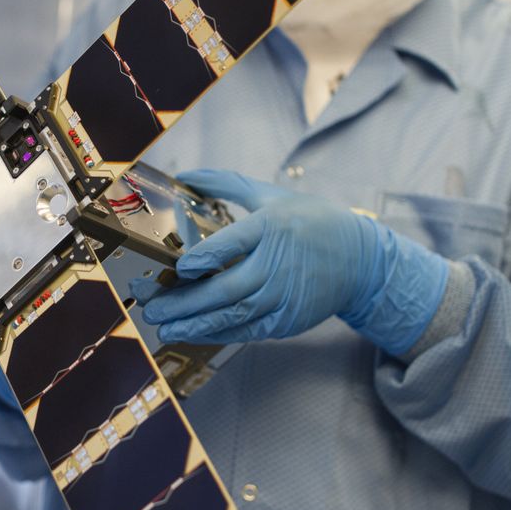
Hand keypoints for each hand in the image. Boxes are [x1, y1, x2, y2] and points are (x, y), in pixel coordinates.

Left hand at [131, 169, 448, 354]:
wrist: (361, 261)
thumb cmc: (310, 221)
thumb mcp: (271, 195)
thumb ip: (225, 183)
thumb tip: (184, 175)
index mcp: (271, 227)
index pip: (232, 244)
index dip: (205, 259)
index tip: (178, 268)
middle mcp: (276, 264)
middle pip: (225, 289)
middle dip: (183, 302)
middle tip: (149, 307)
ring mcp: (283, 296)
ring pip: (232, 316)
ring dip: (193, 324)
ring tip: (162, 328)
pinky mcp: (287, 320)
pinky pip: (246, 330)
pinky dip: (217, 334)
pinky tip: (192, 333)